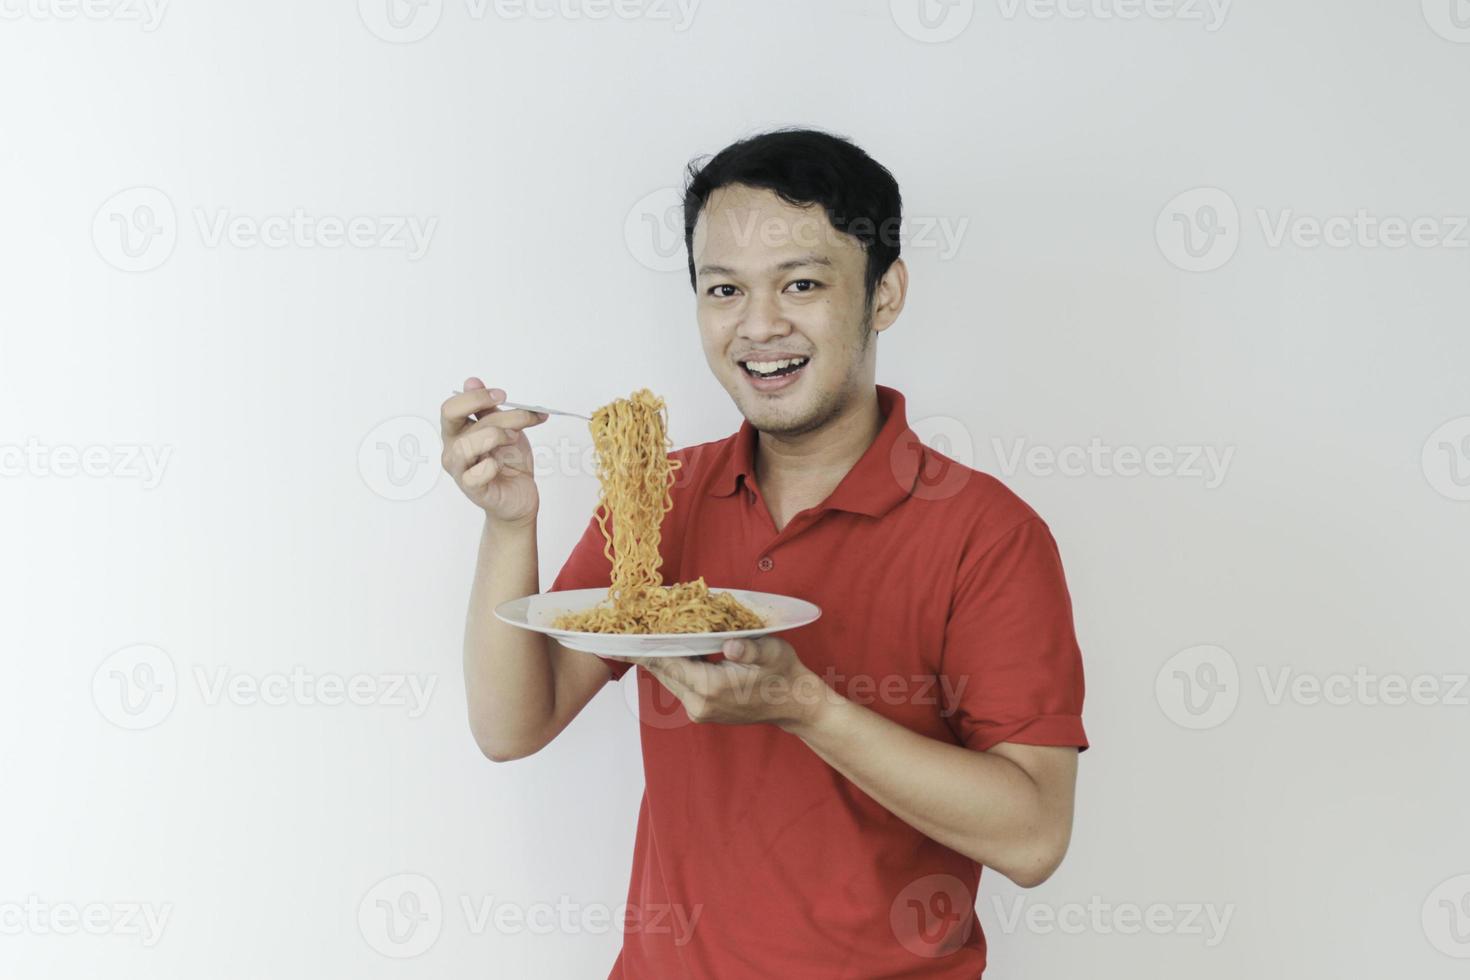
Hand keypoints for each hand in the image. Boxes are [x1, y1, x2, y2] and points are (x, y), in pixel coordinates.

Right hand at [440, 377, 548, 525]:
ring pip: (464, 445)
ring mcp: (460, 470)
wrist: (521, 495)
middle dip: (483, 405)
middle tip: (512, 408)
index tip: (502, 395)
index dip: (475, 396)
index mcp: (458, 431)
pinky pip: (474, 476)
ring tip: (514, 438)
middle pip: (452, 417)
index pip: (451, 406)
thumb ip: (490, 408)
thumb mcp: (506, 428)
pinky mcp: (473, 490)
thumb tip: (471, 381)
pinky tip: (499, 465)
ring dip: (495, 434)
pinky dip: (489, 467)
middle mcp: (453, 449)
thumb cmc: (510, 462)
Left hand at [607, 636, 834, 731]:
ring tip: (639, 635)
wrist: (795, 704)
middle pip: (663, 671)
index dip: (647, 646)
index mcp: (712, 688)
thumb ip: (749, 650)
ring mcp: (700, 710)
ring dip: (658, 658)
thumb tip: (730, 646)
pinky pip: (679, 684)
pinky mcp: (702, 711)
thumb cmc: (784, 673)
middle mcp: (700, 704)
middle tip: (624, 627)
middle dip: (646, 650)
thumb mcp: (772, 653)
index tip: (623, 634)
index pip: (669, 662)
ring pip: (669, 678)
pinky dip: (671, 666)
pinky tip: (665, 649)